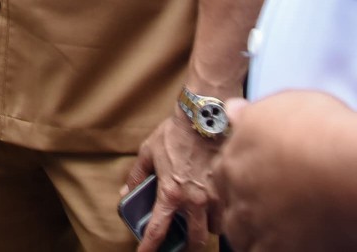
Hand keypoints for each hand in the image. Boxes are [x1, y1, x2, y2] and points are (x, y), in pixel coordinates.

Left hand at [124, 113, 218, 251]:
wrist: (204, 117)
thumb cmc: (176, 133)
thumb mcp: (148, 152)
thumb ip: (137, 176)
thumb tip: (125, 192)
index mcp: (170, 193)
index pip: (158, 230)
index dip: (149, 248)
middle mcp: (194, 201)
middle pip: (195, 241)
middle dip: (189, 247)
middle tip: (184, 244)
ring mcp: (215, 197)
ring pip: (215, 228)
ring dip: (208, 228)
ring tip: (201, 221)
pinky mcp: (231, 189)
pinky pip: (229, 212)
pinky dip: (222, 214)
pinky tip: (217, 207)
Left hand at [218, 91, 356, 251]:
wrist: (353, 171)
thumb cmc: (324, 134)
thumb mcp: (282, 107)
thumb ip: (252, 116)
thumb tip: (235, 112)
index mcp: (234, 160)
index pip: (223, 174)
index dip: (242, 176)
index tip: (258, 178)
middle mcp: (239, 196)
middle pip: (231, 208)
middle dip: (246, 208)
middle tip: (276, 206)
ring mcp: (258, 228)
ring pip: (245, 238)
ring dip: (260, 234)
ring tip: (289, 229)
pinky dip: (282, 249)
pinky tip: (302, 244)